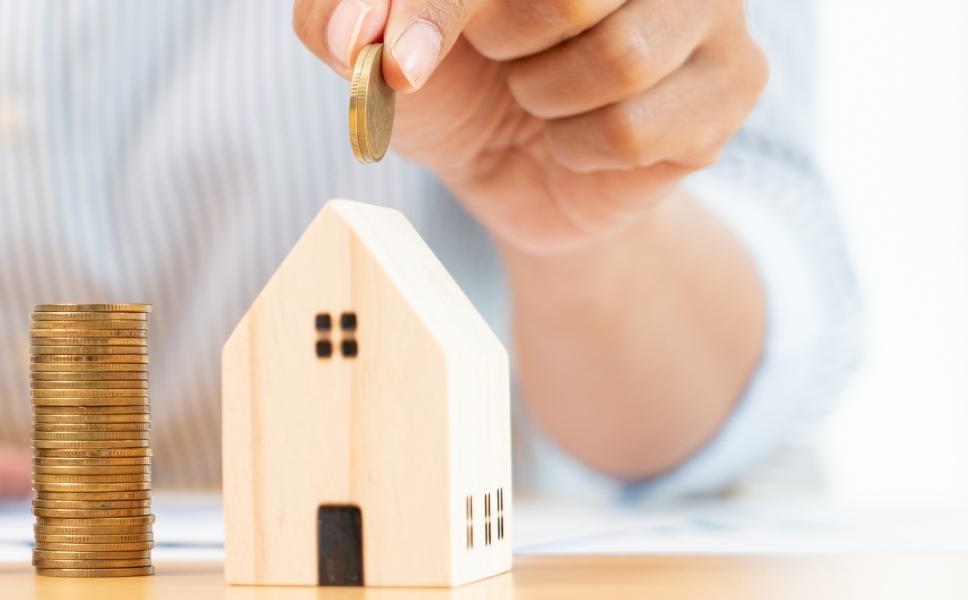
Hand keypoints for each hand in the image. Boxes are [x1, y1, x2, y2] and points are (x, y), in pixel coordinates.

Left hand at [294, 0, 766, 252]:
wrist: (505, 169)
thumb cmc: (447, 74)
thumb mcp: (373, 38)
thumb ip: (342, 13)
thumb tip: (355, 36)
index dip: (443, 9)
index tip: (399, 64)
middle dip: (506, 41)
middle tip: (501, 53)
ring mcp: (709, 2)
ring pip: (617, 60)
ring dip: (547, 98)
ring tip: (541, 92)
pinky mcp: (736, 80)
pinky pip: (636, 131)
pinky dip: (579, 150)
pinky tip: (578, 135)